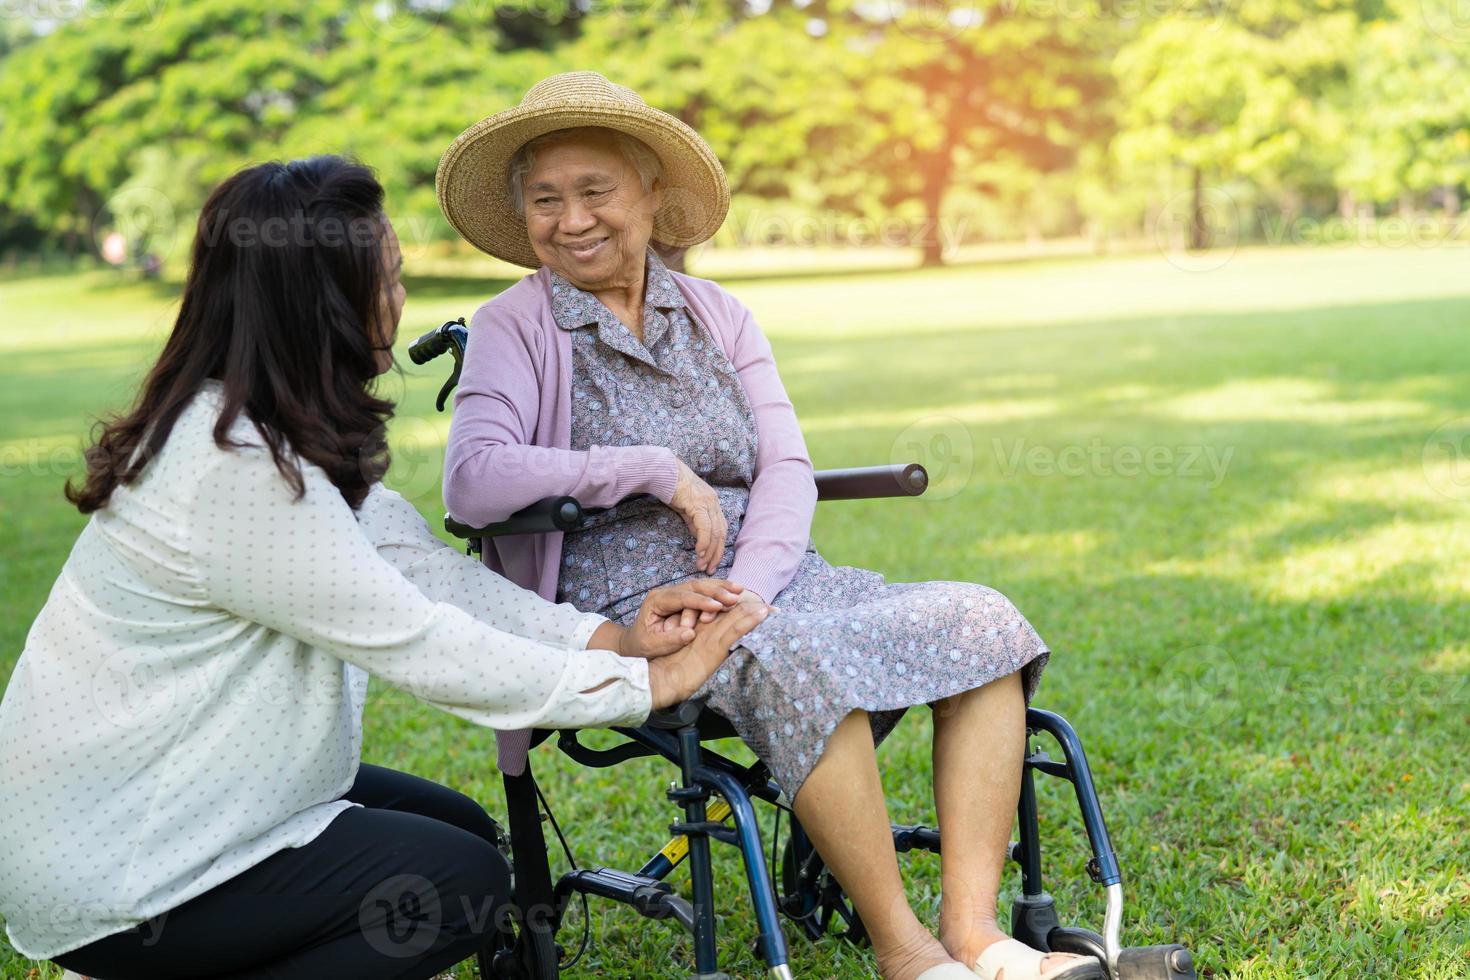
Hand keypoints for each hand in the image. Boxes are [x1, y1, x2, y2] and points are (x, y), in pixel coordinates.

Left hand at [620, 579, 743, 658]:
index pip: (682, 597)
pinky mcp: (685, 598)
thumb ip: (669, 640)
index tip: (717, 606)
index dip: (700, 601)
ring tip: (739, 591)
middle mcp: (667, 592)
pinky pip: (703, 591)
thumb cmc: (642, 644)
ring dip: (720, 588)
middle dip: (715, 591)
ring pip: (701, 585)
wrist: (634, 642)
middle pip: (694, 586)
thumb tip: (690, 633)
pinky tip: (734, 592)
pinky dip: (718, 591)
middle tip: (734, 597)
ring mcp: (676, 593)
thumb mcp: (651, 646)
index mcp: (657, 601)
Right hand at [648, 601, 770, 709]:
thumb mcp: (686, 655)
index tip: (760, 609)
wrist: (662, 680)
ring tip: (775, 608)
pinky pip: (736, 630)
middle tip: (774, 607)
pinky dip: (751, 621)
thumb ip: (699, 647)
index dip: (741, 608)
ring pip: (737, 615)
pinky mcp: (714, 647)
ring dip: (757, 610)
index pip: (724, 612)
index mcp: (699, 627)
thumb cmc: (671, 672)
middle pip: (733, 610)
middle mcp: (706, 627)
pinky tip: (763, 614)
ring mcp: (711, 636)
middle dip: (754, 607)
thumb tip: (717, 650)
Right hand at [669, 460, 727, 573]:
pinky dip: (704, 542)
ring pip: (715, 533)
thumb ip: (695, 522)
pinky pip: (705, 528)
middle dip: (716, 554)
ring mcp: (708, 503)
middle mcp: (714, 503)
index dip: (718, 548)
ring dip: (709, 552)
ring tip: (702, 565)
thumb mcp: (687, 508)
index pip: (721, 530)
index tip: (712, 563)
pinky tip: (699, 552)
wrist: (663, 471)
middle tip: (709, 569)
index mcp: (713, 504)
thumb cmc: (672, 488)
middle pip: (722, 533)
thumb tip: (700, 538)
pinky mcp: (698, 504)